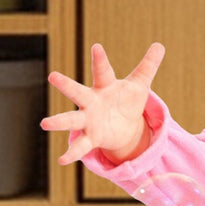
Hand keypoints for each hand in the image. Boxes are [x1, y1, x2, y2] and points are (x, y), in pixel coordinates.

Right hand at [42, 42, 164, 164]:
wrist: (125, 127)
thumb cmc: (128, 101)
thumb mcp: (139, 85)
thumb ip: (148, 66)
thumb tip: (160, 45)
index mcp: (104, 86)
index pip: (102, 71)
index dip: (100, 59)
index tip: (97, 47)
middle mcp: (92, 102)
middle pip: (77, 92)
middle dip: (66, 85)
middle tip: (52, 76)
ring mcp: (89, 120)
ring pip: (71, 120)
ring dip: (58, 122)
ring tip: (44, 123)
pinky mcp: (92, 138)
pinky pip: (81, 146)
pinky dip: (72, 154)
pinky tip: (62, 160)